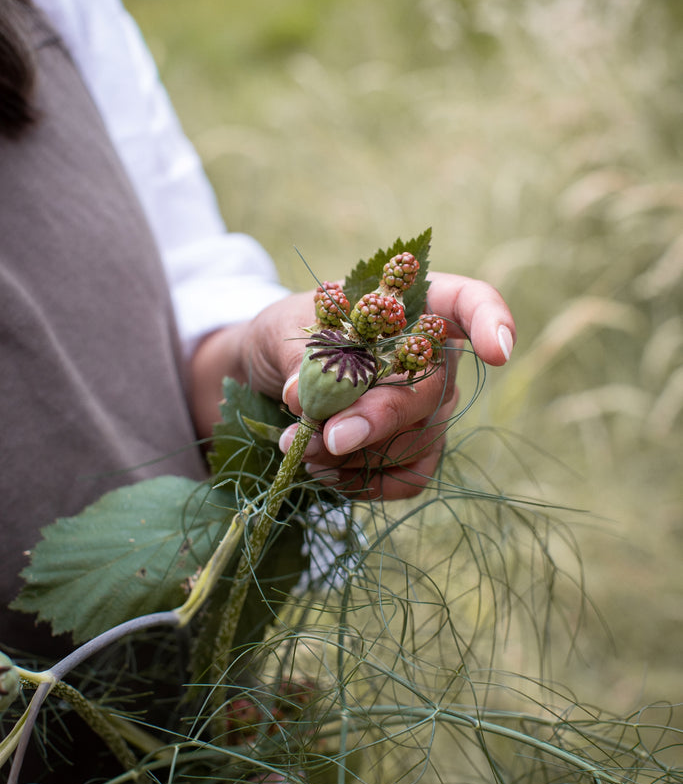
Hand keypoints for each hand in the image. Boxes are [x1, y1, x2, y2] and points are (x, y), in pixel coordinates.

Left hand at [278, 272, 514, 499]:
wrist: (277, 375)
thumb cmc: (291, 334)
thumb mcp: (283, 329)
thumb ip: (301, 357)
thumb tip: (303, 394)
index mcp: (412, 305)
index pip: (468, 302)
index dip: (490, 322)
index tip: (497, 351)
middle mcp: (433, 356)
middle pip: (433, 388)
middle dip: (382, 416)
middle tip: (329, 435)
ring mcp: (429, 407)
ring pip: (417, 438)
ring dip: (357, 452)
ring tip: (302, 448)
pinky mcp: (415, 449)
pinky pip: (409, 475)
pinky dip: (366, 481)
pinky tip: (326, 471)